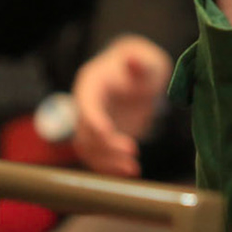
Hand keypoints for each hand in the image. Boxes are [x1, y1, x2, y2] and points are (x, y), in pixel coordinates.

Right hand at [70, 35, 171, 177]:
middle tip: (133, 152)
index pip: (86, 105)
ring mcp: (91, 123)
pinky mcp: (101, 137)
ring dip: (107, 162)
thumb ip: (140, 64)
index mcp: (91, 84)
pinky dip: (110, 166)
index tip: (108, 133)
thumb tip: (132, 59)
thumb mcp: (146, 62)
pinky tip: (129, 171)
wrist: (140, 75)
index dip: (94, 120)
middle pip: (85, 131)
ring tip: (133, 169)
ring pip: (88, 149)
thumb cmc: (143, 66)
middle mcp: (85, 105)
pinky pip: (98, 156)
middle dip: (106, 146)